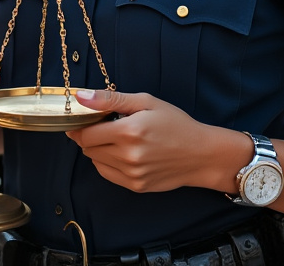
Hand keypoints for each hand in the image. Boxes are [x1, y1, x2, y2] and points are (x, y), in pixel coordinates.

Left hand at [66, 89, 219, 193]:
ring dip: (99, 149)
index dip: (80, 126)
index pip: (85, 134)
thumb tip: (81, 97)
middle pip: (88, 148)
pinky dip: (107, 163)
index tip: (83, 120)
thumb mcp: (146, 102)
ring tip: (118, 139)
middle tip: (105, 127)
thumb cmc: (176, 124)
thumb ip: (111, 99)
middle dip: (91, 136)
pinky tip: (122, 153)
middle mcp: (128, 155)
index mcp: (128, 131)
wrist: (202, 154)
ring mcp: (132, 174)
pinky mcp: (136, 186)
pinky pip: (107, 174)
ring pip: (95, 161)